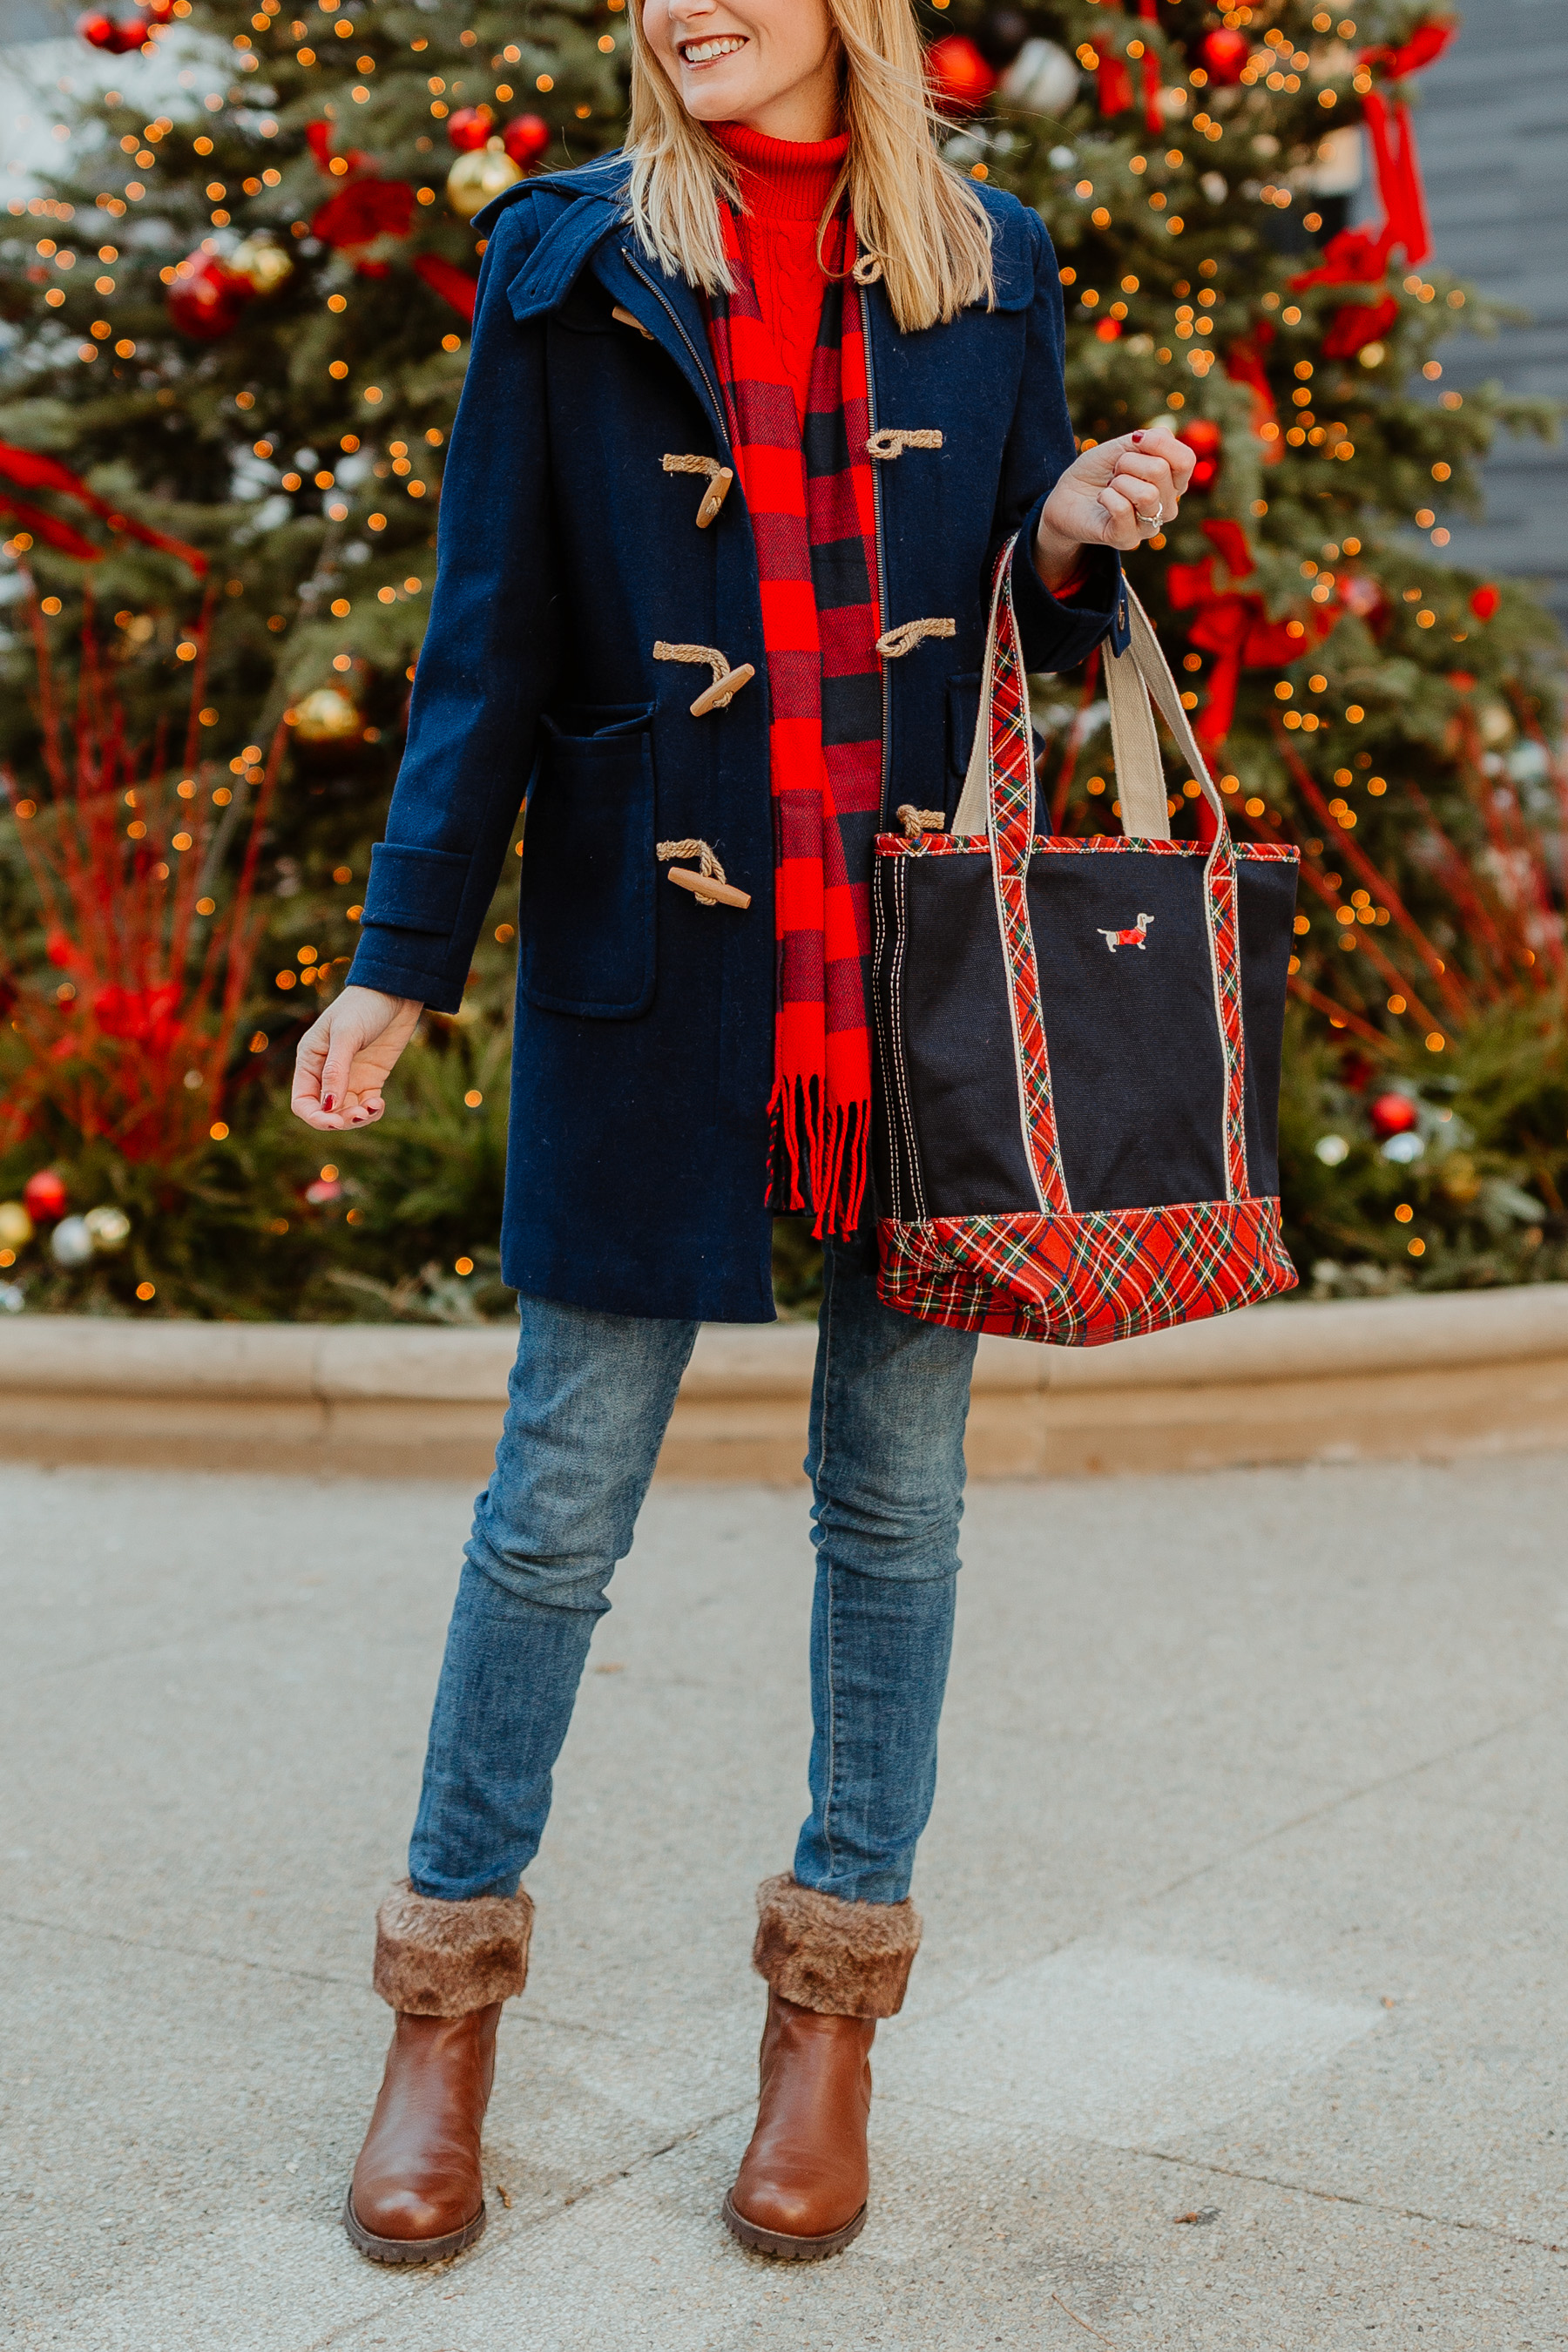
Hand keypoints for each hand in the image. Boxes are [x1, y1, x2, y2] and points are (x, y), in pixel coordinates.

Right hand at [291, 984, 422, 1131]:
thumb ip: (336, 1070)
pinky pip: (366, 1105)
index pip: (302, 1101)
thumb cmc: (363, 1006)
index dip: (315, 1117)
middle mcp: (326, 1073)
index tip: (334, 1122)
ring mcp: (349, 1077)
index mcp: (310, 1060)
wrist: (395, 992)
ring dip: (358, 1118)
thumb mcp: (346, 1035)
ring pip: (347, 1112)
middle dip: (341, 1119)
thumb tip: (328, 1106)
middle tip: (360, 1115)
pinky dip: (372, 1110)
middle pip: (325, 1111)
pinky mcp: (371, 1079)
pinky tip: (379, 1104)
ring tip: (373, 1107)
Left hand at [1034, 426, 1196, 587]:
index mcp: (1173, 482)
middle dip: (1128, 462)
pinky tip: (1102, 500)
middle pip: (1161, 471)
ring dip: (1118, 481)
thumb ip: (1149, 440)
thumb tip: (1158, 438)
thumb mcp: (1123, 447)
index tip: (1134, 441)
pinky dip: (1107, 497)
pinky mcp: (1127, 539)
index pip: (1186, 460)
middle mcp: (1167, 507)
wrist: (1065, 497)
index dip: (1159, 443)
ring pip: (1147, 494)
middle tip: (1115, 472)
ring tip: (1110, 487)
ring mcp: (1149, 526)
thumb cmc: (1097, 472)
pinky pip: (1124, 509)